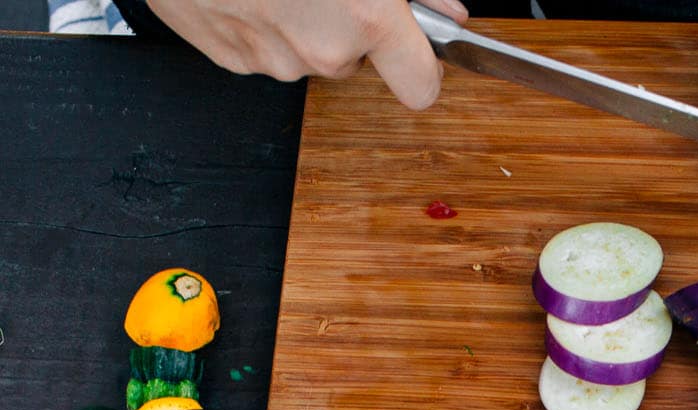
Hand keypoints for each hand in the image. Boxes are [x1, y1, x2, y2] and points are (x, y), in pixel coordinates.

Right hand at [146, 0, 469, 109]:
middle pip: (355, 61)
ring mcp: (270, 59)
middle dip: (349, 28)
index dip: (422, 67)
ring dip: (301, 24)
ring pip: (305, 55)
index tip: (416, 52)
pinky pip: (262, 51)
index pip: (421, 87)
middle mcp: (320, 51)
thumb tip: (447, 12)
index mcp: (363, 19)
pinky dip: (260, 24)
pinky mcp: (228, 57)